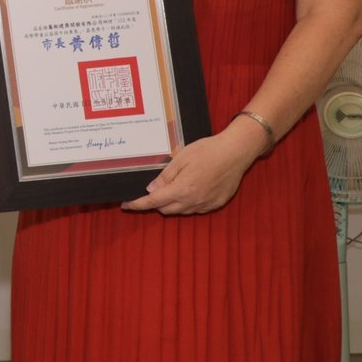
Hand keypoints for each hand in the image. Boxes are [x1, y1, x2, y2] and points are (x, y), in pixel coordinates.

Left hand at [121, 128, 265, 215]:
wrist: (236, 152)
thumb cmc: (207, 151)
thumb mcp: (180, 159)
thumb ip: (165, 177)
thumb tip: (151, 190)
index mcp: (182, 189)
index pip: (154, 202)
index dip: (138, 204)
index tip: (126, 205)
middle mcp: (194, 201)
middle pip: (166, 209)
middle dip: (155, 203)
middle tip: (152, 190)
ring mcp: (206, 204)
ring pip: (181, 211)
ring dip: (172, 204)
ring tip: (173, 187)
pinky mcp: (217, 203)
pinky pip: (196, 209)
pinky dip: (187, 203)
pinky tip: (189, 190)